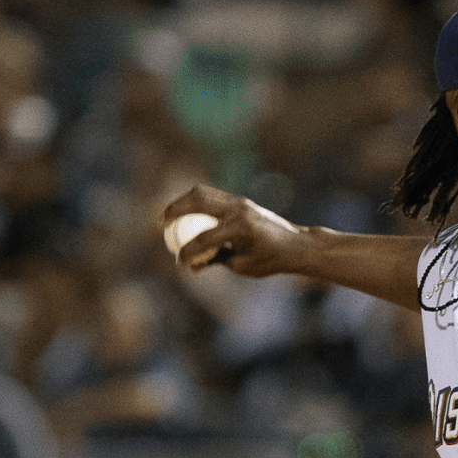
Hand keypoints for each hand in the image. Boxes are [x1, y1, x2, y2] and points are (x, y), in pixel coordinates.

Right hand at [161, 184, 304, 276]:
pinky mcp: (240, 201)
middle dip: (174, 210)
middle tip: (162, 224)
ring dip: (182, 201)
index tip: (178, 262)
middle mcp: (238, 210)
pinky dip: (195, 202)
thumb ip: (216, 260)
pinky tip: (186, 213)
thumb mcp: (242, 266)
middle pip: (197, 200)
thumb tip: (192, 264)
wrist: (295, 244)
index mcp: (240, 229)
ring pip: (202, 192)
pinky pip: (211, 196)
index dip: (187, 252)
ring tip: (169, 215)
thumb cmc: (271, 260)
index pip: (204, 239)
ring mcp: (239, 202)